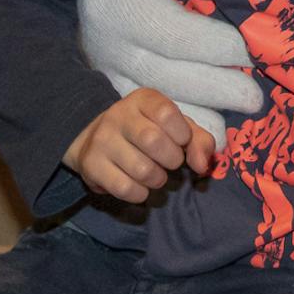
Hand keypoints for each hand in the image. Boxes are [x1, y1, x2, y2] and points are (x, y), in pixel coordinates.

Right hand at [64, 88, 214, 203]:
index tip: (182, 142)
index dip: (182, 133)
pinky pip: (124, 188)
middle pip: (153, 141)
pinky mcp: (90, 165)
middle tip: (171, 162)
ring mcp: (101, 140)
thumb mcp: (176, 127)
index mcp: (143, 99)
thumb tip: (202, 166)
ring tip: (156, 174)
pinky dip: (140, 193)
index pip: (166, 113)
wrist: (95, 140)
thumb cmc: (148, 131)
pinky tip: (140, 187)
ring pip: (141, 169)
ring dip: (158, 179)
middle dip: (172, 159)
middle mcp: (118, 115)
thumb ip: (199, 141)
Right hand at [80, 0, 261, 142]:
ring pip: (150, 105)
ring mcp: (103, 68)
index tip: (255, 51)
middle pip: (167, 77)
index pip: (180, 36)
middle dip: (214, 91)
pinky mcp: (104, 81)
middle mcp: (108, 45)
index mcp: (123, 7)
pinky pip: (138, 113)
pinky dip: (170, 128)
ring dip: (191, 122)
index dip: (220, 48)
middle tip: (254, 100)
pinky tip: (197, 141)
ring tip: (225, 140)